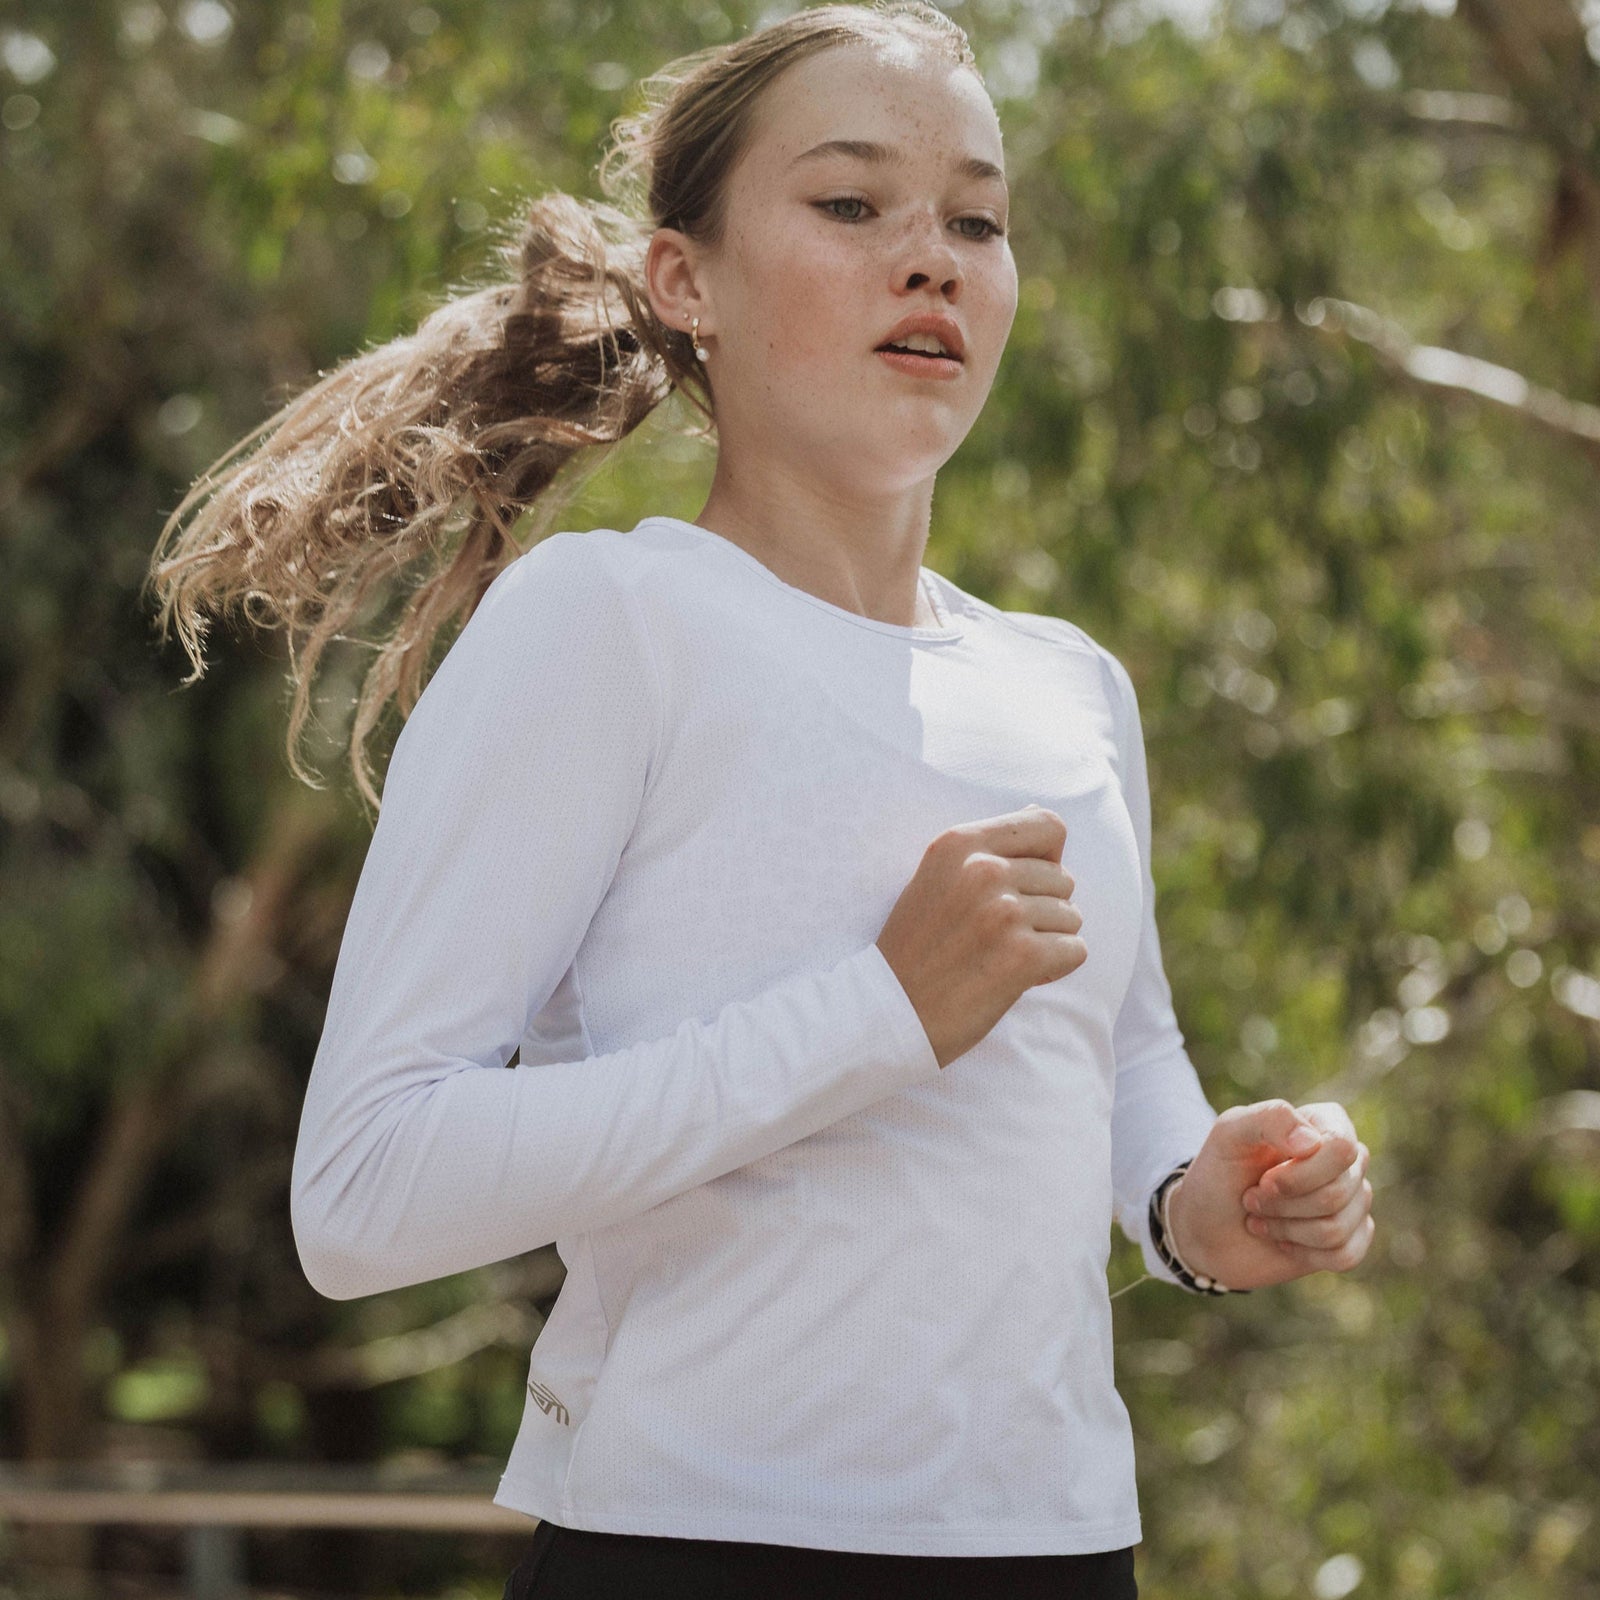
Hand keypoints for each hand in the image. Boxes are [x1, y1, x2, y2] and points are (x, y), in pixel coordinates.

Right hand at [876, 804, 1084, 1068]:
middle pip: (1063, 877)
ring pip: (1071, 917)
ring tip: (1000, 957)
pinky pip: (1075, 950)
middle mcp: (982, 870)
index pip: (1047, 826)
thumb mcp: (937, 876)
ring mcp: (1003, 911)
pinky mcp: (1022, 955)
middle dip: (1042, 909)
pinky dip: (1053, 969)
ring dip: (1046, 942)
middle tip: (998, 937)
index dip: (1049, 857)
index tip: (1024, 886)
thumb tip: (1036, 811)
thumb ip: (987, 847)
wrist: (886, 1011)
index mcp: (959, 843)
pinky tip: (1015, 977)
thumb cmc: (916, 947)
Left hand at [1165, 1099, 1373, 1290]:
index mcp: (1324, 1124)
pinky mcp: (1348, 1241)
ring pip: (1339, 1227)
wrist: (1205, 1228)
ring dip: (1287, 1228)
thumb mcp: (1229, 1134)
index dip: (1302, 1173)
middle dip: (1283, 1203)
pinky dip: (1303, 1253)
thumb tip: (1313, 1141)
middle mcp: (1345, 1162)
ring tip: (1260, 1217)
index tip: (1264, 1179)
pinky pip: (1345, 1255)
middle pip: (1340, 1191)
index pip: (1343, 1148)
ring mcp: (1350, 1202)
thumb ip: (1269, 1119)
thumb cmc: (1219, 1174)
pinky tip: (1281, 1242)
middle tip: (1251, 1198)